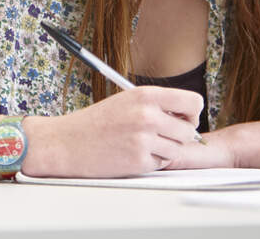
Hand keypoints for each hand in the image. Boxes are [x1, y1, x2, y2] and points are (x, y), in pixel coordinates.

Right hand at [22, 86, 211, 177]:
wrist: (66, 142)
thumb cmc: (95, 122)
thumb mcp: (126, 101)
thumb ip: (156, 105)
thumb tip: (188, 117)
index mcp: (145, 95)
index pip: (193, 102)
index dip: (191, 113)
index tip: (181, 118)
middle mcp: (147, 115)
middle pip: (189, 131)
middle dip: (178, 136)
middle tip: (159, 136)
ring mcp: (143, 139)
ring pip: (177, 150)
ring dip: (164, 151)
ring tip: (140, 144)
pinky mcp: (138, 161)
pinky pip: (161, 164)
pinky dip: (150, 162)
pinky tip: (130, 154)